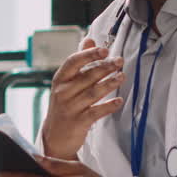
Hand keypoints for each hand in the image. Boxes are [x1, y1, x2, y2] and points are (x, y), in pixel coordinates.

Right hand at [39, 37, 125, 158]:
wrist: (54, 136)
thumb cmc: (63, 105)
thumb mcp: (65, 83)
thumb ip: (78, 61)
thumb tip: (89, 39)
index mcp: (60, 80)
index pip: (73, 62)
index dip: (89, 55)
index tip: (104, 50)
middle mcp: (63, 93)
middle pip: (87, 76)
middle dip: (105, 67)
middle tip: (119, 61)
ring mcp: (70, 108)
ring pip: (93, 93)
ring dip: (109, 84)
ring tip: (122, 76)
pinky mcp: (78, 122)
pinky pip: (96, 112)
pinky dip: (108, 106)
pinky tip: (119, 101)